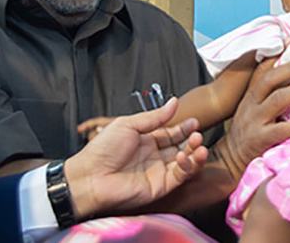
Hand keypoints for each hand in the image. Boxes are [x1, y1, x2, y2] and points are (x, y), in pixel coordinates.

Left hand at [63, 97, 207, 218]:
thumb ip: (154, 117)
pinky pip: (180, 175)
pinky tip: (184, 156)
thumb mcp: (129, 124)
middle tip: (197, 132)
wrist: (91, 176)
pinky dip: (187, 166)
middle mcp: (153, 156)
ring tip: (198, 143)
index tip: (194, 121)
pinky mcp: (160, 186)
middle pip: (180, 147)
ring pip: (184, 162)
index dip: (183, 128)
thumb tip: (174, 102)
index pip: (171, 133)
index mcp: (145, 140)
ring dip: (194, 152)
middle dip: (191, 139)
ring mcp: (157, 171)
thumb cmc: (103, 149)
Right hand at [212, 57, 289, 181]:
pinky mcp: (259, 140)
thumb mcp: (252, 109)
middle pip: (270, 80)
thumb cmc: (249, 131)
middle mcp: (251, 105)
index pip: (262, 70)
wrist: (230, 158)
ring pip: (277, 100)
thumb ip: (267, 96)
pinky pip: (279, 129)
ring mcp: (254, 121)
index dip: (277, 55)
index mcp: (251, 96)